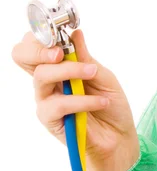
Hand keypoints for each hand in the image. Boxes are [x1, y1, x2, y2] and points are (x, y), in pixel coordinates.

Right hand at [12, 28, 139, 170]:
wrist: (119, 137)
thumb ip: (86, 57)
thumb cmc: (110, 105)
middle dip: (38, 49)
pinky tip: (99, 102)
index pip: (34, 44)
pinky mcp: (50, 119)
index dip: (40, 35)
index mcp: (58, 66)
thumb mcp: (103, 76)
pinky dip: (81, 100)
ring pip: (41, 76)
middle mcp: (47, 80)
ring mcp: (46, 99)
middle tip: (60, 52)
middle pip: (22, 56)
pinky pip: (58, 104)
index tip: (60, 33)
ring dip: (69, 71)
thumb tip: (75, 33)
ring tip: (92, 73)